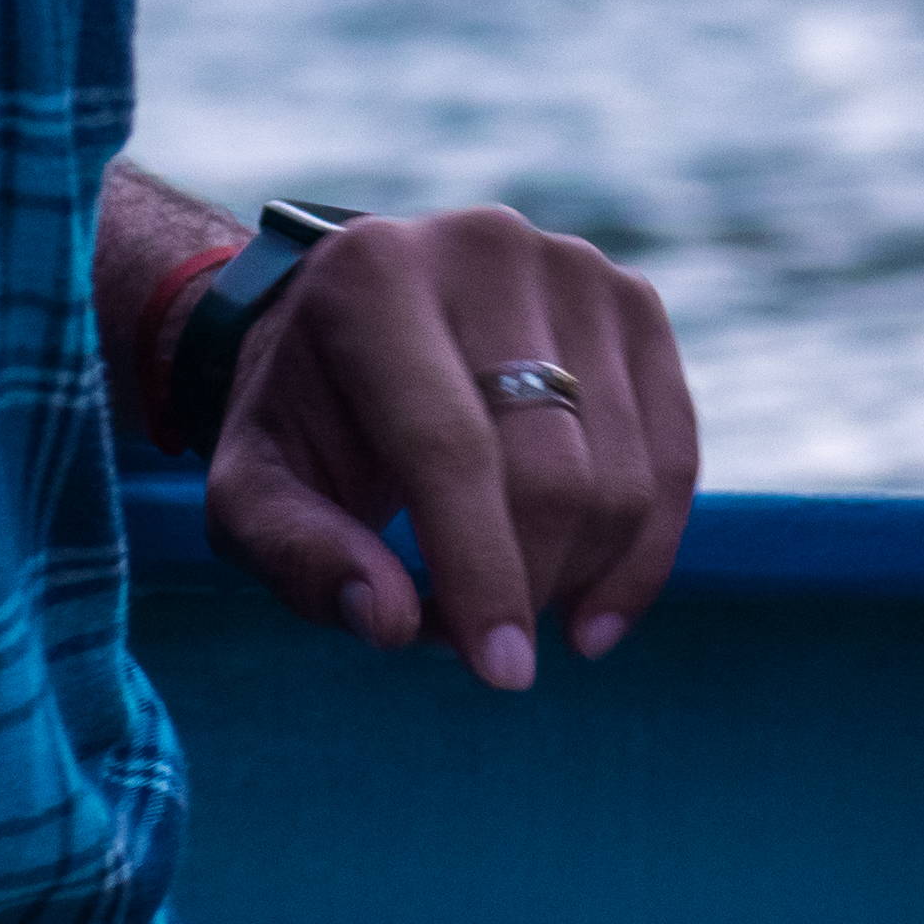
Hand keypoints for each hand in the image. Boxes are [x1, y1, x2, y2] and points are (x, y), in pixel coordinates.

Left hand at [206, 207, 694, 690]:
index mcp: (374, 279)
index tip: (501, 675)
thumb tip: (395, 622)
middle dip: (528, 584)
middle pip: (552, 468)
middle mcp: (485, 249)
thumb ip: (301, 557)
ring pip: (623, 471)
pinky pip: (675, 451)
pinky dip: (645, 550)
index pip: (451, 447)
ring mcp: (573, 267)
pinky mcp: (632, 300)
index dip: (483, 571)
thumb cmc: (296, 414)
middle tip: (481, 640)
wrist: (347, 315)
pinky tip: (596, 606)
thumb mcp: (248, 489)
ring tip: (513, 601)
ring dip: (580, 575)